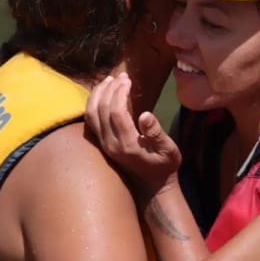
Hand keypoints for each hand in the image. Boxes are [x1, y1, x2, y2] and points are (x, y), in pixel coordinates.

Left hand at [85, 72, 180, 194]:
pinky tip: (102, 93)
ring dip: (98, 94)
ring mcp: (104, 145)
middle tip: (121, 76)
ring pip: (91, 115)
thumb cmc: (165, 165)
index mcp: (127, 145)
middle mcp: (111, 145)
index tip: (128, 79)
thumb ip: (156, 133)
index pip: (116, 113)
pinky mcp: (101, 144)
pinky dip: (93, 103)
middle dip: (109, 89)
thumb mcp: (169, 150)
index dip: (120, 93)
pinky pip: (90, 121)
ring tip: (109, 80)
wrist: (153, 185)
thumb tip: (145, 114)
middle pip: (101, 110)